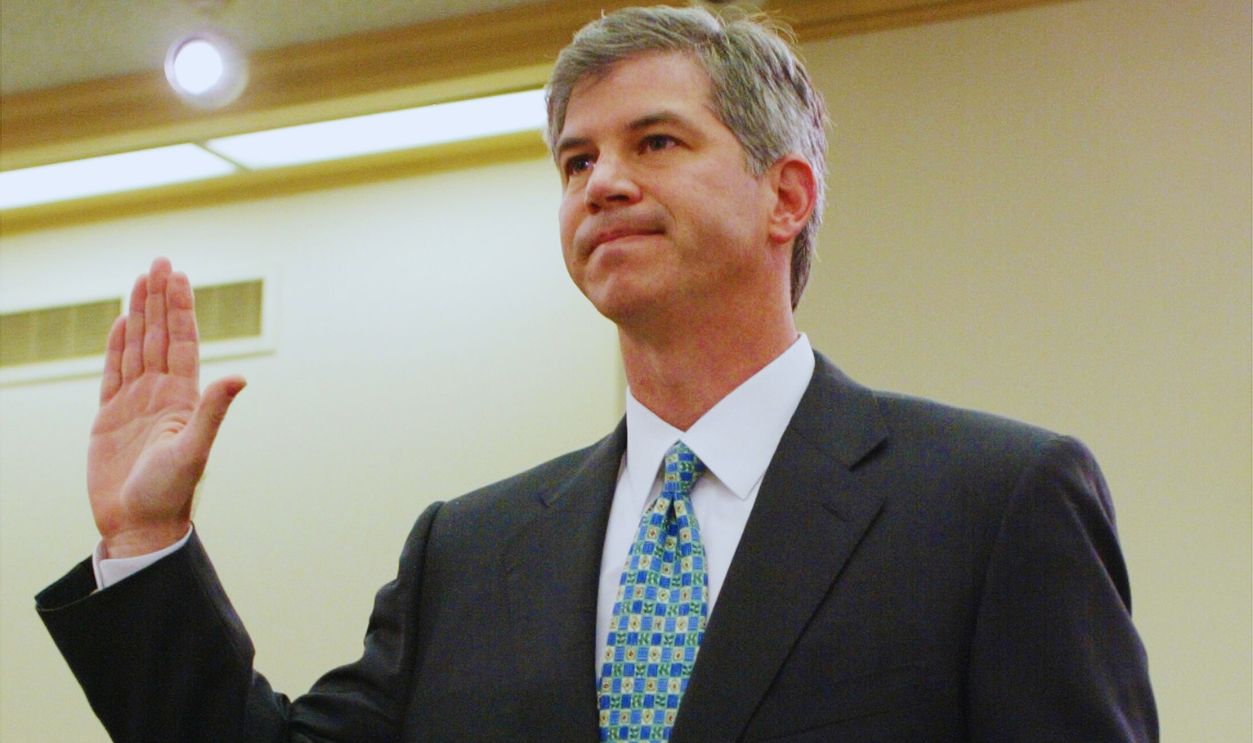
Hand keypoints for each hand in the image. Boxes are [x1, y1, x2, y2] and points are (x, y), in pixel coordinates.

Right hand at [87, 258, 245, 557]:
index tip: (177, 276)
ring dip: (139, 314)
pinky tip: (121, 322)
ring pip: (137, 347)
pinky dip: (116, 346)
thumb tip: (241, 377)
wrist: (139, 525)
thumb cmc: (170, 494)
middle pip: (160, 336)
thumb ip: (213, 411)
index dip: (180, 308)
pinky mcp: (109, 417)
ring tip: (141, 280)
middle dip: (160, 299)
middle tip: (160, 261)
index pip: (183, 342)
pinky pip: (112, 373)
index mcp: (184, 398)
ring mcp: (136, 403)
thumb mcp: (195, 449)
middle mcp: (162, 394)